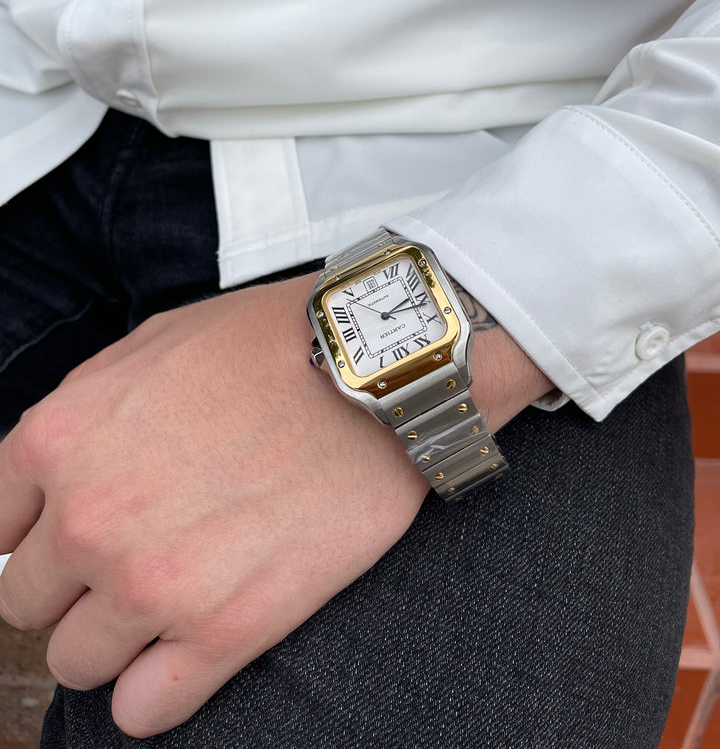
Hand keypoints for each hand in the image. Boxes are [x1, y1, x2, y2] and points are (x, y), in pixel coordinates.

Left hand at [0, 273, 550, 737]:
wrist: (373, 370)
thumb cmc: (266, 346)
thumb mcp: (144, 347)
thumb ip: (76, 417)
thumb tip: (45, 482)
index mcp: (58, 440)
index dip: (39, 534)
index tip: (76, 536)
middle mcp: (89, 520)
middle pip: (30, 604)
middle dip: (75, 585)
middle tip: (138, 555)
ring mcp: (154, 584)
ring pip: (77, 664)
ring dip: (114, 639)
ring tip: (172, 598)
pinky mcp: (226, 631)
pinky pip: (143, 711)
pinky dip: (156, 691)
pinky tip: (190, 649)